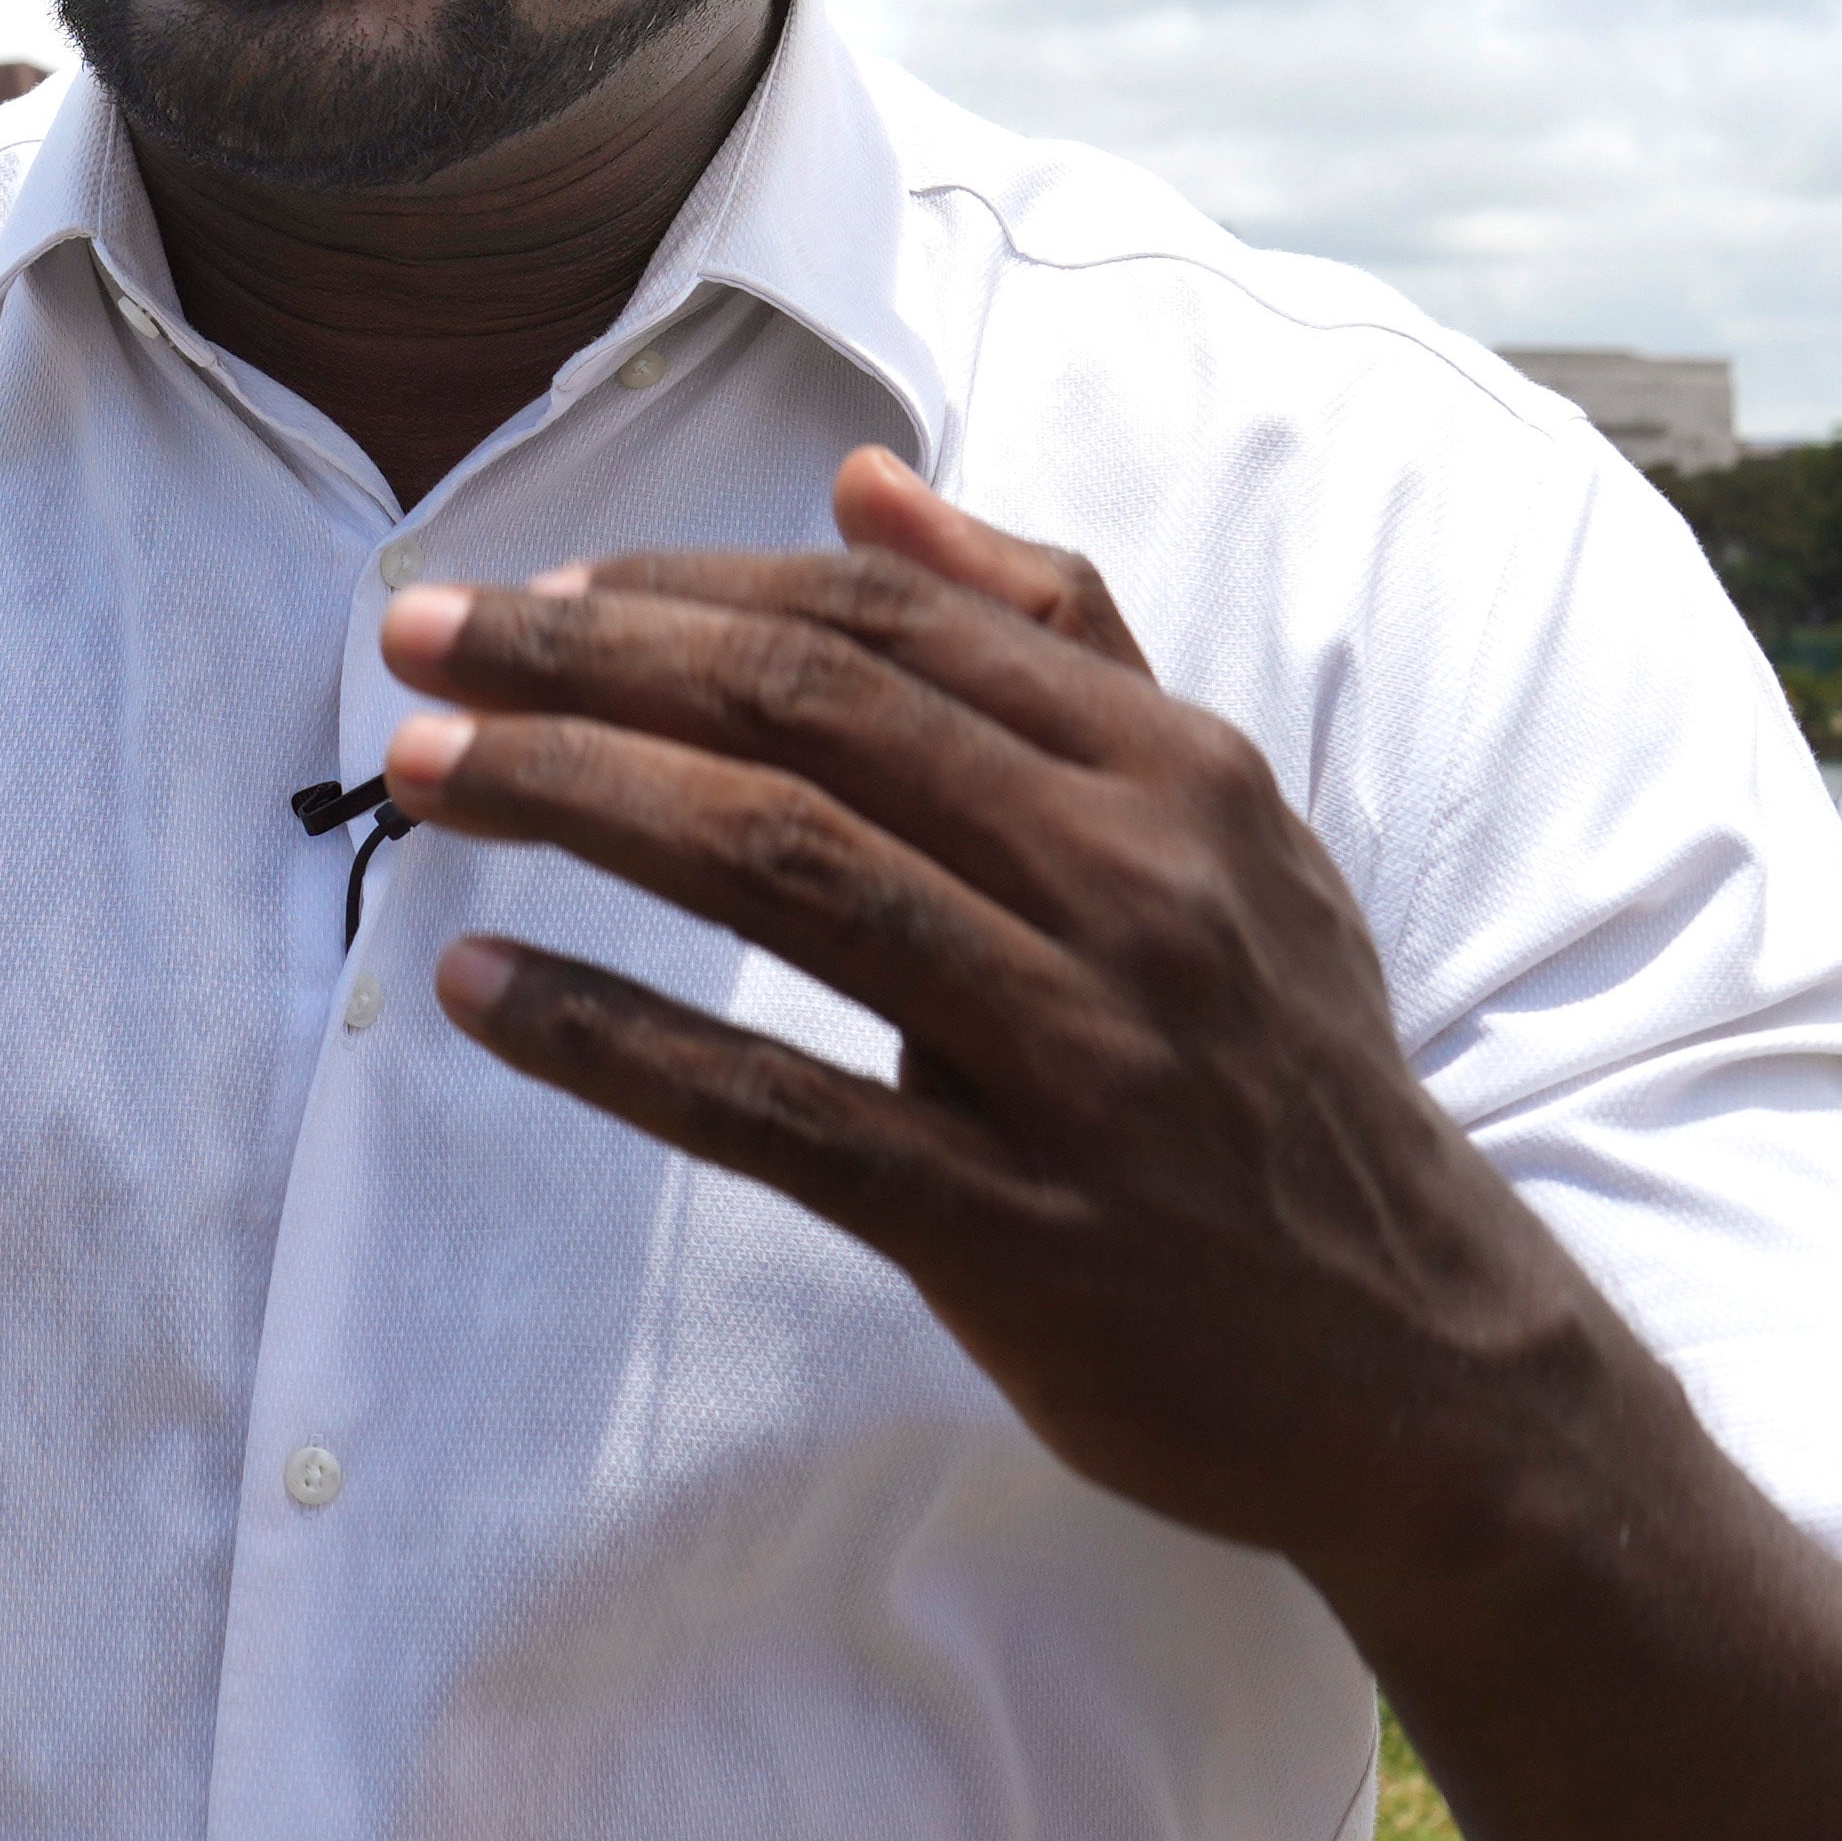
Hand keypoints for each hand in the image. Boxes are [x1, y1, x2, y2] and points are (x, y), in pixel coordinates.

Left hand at [369, 444, 1592, 1571]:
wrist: (1424, 1361)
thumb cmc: (1277, 1063)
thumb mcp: (1220, 822)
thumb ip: (1051, 639)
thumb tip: (864, 479)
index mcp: (1173, 773)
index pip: (886, 623)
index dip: (688, 585)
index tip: (538, 587)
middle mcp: (1132, 890)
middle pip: (811, 714)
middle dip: (586, 660)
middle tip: (417, 640)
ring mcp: (1076, 1061)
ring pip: (783, 871)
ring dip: (575, 801)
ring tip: (423, 775)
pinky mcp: (1016, 1230)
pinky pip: (776, 1115)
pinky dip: (615, 1040)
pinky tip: (485, 990)